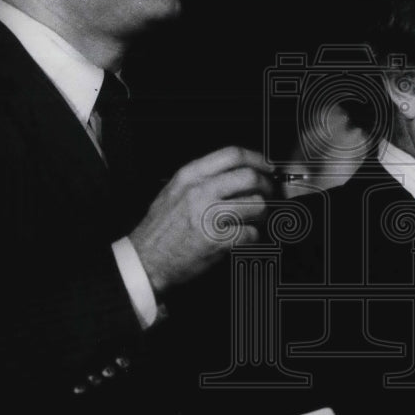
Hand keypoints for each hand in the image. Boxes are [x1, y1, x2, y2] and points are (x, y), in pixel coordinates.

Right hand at [129, 146, 273, 295]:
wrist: (146, 260)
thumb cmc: (160, 228)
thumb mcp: (174, 190)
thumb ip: (202, 177)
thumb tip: (236, 171)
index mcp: (190, 176)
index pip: (232, 154)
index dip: (257, 159)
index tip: (267, 167)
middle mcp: (200, 192)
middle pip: (249, 177)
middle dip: (267, 186)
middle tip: (269, 195)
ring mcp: (209, 216)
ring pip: (256, 205)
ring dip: (263, 213)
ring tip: (256, 218)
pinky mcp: (217, 241)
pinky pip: (251, 233)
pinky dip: (254, 237)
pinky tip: (245, 237)